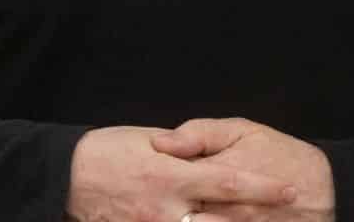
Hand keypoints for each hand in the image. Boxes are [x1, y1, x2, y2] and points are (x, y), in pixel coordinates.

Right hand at [66, 126, 298, 221]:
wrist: (65, 178)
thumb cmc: (106, 151)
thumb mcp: (146, 140)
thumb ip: (183, 150)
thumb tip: (208, 156)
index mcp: (173, 175)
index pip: (230, 182)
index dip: (263, 187)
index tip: (289, 189)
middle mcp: (168, 208)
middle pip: (225, 221)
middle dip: (256, 220)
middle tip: (286, 217)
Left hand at [151, 119, 334, 221]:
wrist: (326, 190)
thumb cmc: (282, 155)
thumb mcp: (243, 131)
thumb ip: (200, 134)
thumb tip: (160, 141)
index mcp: (221, 173)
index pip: (173, 180)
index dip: (149, 181)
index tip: (131, 177)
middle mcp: (227, 209)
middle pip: (178, 215)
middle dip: (155, 211)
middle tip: (133, 205)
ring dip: (175, 221)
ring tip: (151, 215)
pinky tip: (186, 220)